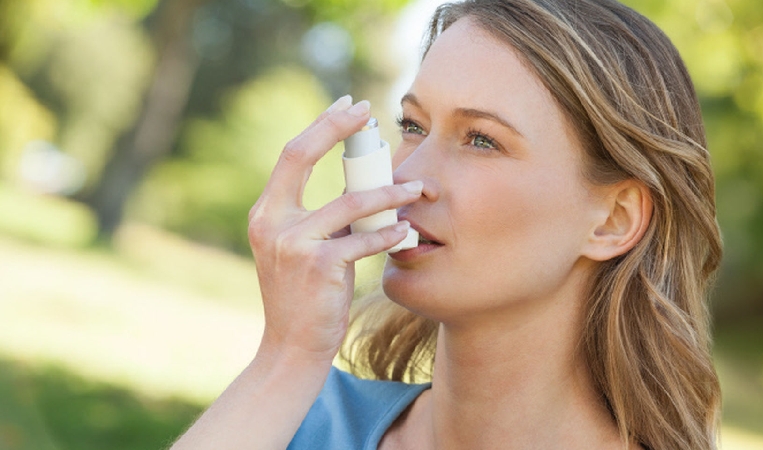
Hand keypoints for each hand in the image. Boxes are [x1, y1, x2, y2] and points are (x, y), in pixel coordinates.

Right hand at [248, 95, 422, 364]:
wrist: (291, 348)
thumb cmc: (305, 296)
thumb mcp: (300, 249)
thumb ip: (321, 218)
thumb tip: (360, 184)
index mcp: (267, 213)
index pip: (291, 155)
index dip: (320, 126)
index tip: (349, 107)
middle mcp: (271, 222)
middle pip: (301, 155)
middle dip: (337, 128)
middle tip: (370, 113)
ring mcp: (292, 243)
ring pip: (350, 202)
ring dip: (390, 193)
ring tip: (417, 189)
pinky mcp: (318, 266)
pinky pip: (363, 240)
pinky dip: (389, 235)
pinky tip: (407, 234)